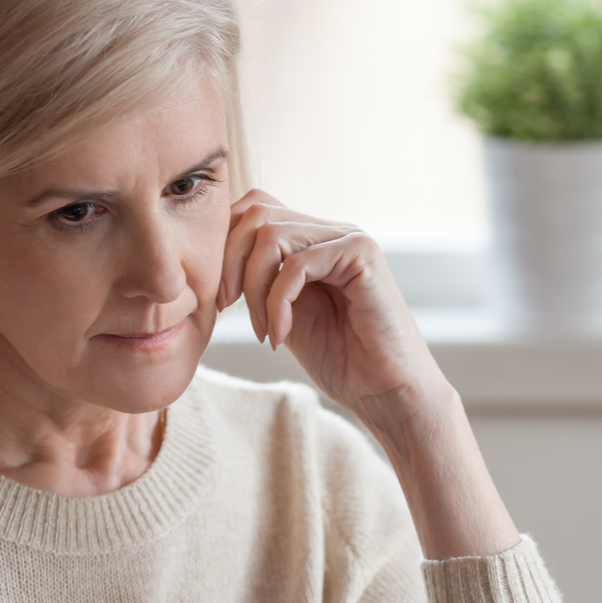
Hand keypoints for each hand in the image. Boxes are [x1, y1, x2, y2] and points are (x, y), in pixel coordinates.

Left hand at [219, 190, 442, 429]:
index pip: (253, 211)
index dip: (225, 247)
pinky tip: (281, 335)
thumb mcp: (284, 315)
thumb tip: (214, 263)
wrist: (387, 392)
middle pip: (257, 210)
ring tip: (264, 330)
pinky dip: (278, 301)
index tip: (221, 299)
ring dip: (254, 286)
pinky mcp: (361, 254)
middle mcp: (331, 231)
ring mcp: (348, 238)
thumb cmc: (341, 361)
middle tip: (227, 308)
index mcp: (312, 240)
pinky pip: (298, 262)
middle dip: (230, 261)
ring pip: (272, 235)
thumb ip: (259, 283)